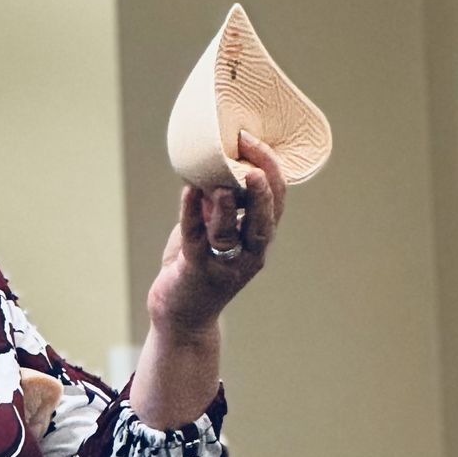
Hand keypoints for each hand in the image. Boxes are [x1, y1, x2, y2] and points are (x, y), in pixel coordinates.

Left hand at [148, 131, 286, 341]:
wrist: (181, 316)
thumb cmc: (199, 266)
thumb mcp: (215, 232)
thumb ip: (217, 204)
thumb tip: (210, 165)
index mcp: (259, 240)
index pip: (276, 203)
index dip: (270, 170)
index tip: (253, 140)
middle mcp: (249, 254)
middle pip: (263, 218)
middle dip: (261, 188)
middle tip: (254, 160)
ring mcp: (224, 264)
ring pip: (230, 233)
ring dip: (227, 206)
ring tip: (224, 184)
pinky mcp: (196, 270)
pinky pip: (195, 239)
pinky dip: (191, 214)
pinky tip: (188, 192)